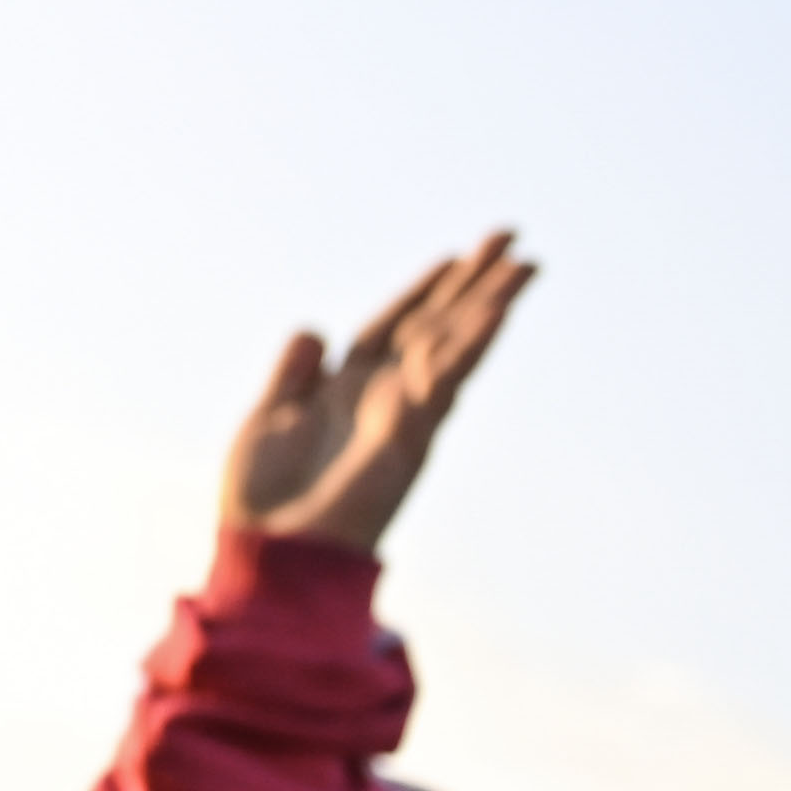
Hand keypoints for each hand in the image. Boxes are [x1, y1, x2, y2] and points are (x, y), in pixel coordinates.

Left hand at [221, 236, 535, 553]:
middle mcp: (383, 394)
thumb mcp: (269, 418)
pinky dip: (470, 341)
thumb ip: (294, 373)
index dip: (422, 291)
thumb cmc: (265, 500)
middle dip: (473, 282)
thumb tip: (314, 327)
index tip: (453, 257)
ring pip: (454, 343)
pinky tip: (497, 309)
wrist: (271, 551)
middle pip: (437, 324)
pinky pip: (445, 377)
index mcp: (347, 387)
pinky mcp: (410, 432)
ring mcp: (402, 411)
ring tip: (525, 264)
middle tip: (511, 239)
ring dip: (490, 301)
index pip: (394, 324)